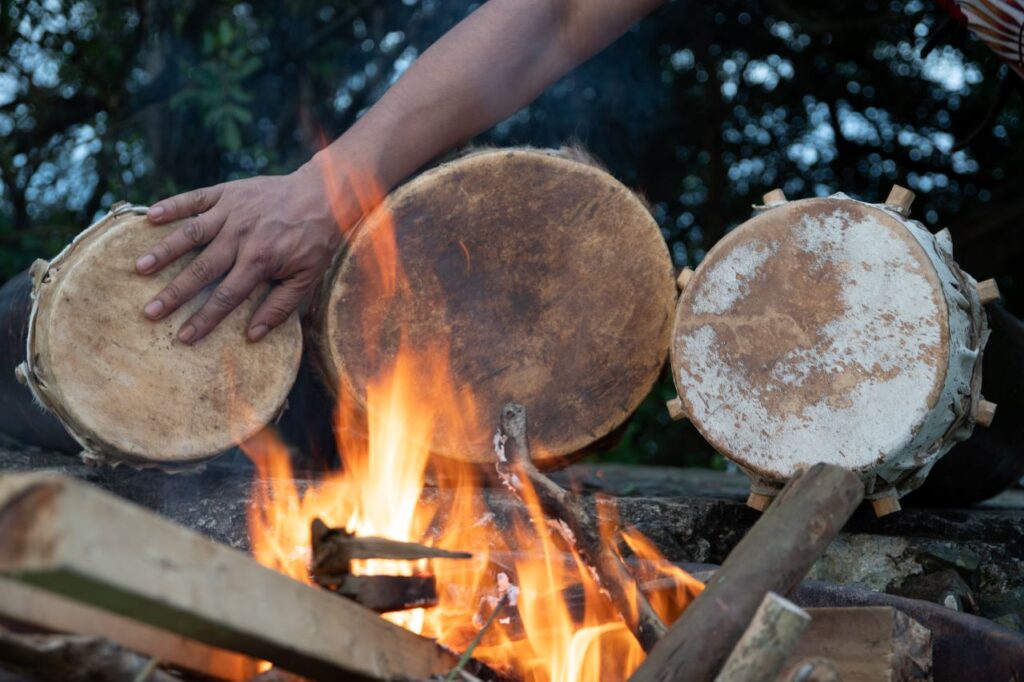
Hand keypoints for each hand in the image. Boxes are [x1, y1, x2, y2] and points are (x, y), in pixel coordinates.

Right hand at [136, 163, 344, 343]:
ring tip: (140, 267)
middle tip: (149, 312)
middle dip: (174, 293)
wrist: (323, 195)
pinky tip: (149, 217)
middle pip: (201, 269)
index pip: (226, 297)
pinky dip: (172, 205)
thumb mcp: (307, 278)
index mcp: (260, 260)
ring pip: (191, 233)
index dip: (203, 319)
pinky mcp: (227, 192)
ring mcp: (231, 212)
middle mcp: (241, 236)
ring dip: (164, 250)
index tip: (183, 337)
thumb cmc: (315, 241)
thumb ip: (280, 307)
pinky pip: (195, 198)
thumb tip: (254, 336)